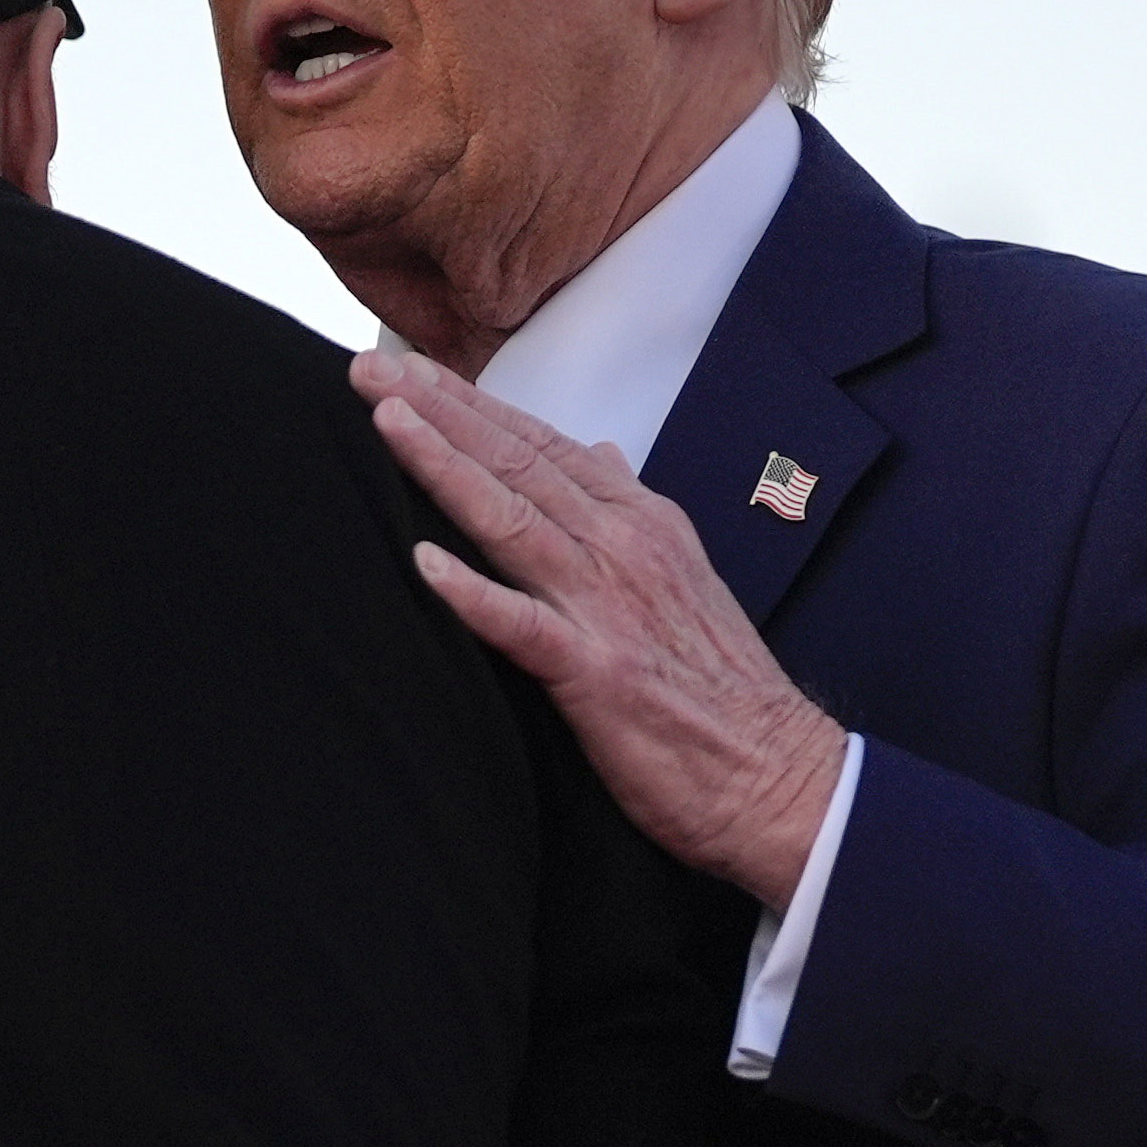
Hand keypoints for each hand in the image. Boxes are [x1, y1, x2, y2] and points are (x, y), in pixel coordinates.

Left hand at [353, 349, 847, 906]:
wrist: (779, 776)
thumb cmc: (721, 688)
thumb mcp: (683, 575)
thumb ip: (631, 511)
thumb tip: (599, 451)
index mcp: (641, 521)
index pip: (541, 445)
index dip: (471, 403)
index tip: (408, 371)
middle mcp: (623, 547)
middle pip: (516, 463)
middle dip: (438, 411)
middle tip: (367, 371)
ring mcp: (609, 606)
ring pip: (512, 518)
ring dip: (445, 466)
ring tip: (385, 423)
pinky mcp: (598, 673)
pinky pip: (524, 625)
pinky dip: (474, 593)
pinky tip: (423, 563)